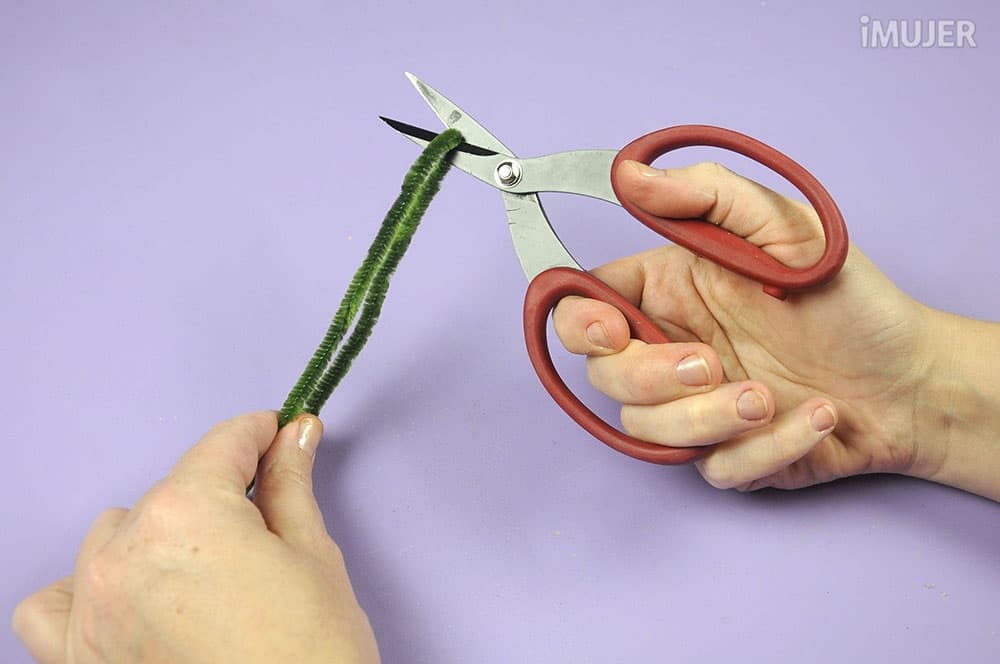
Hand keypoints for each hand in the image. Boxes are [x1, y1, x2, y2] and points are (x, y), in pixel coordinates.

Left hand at [12, 412, 379, 663]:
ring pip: (113, 534)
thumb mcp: (314, 556)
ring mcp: (91, 610)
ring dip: (156, 535)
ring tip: (206, 569)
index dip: (260, 433)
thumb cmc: (313, 656)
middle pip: (173, 489)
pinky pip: (51, 604)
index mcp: (188, 514)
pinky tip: (127, 596)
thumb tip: (295, 436)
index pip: (222, 445)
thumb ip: (291, 485)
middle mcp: (123, 553)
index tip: (279, 433)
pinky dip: (84, 590)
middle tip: (267, 526)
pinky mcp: (78, 660)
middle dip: (221, 495)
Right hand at [555, 159, 999, 496]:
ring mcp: (698, 409)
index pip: (586, 311)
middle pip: (607, 378)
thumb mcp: (785, 227)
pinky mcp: (731, 456)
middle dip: (652, 378)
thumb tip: (627, 174)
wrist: (914, 378)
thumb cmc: (848, 299)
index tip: (615, 331)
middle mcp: (672, 352)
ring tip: (771, 398)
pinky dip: (765, 450)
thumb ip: (706, 196)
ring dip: (709, 419)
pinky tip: (816, 419)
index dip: (581, 326)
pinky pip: (715, 469)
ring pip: (652, 432)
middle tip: (713, 364)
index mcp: (669, 294)